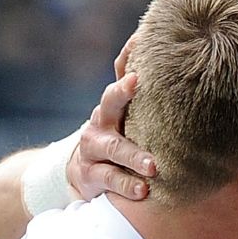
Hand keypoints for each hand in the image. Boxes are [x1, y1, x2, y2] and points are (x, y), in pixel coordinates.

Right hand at [67, 42, 156, 202]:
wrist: (84, 174)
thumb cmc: (117, 139)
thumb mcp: (126, 117)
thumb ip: (138, 91)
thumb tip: (153, 47)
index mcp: (114, 106)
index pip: (121, 78)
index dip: (126, 63)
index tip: (139, 57)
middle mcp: (101, 122)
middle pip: (109, 102)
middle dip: (122, 91)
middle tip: (136, 82)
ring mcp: (94, 149)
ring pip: (114, 148)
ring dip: (134, 156)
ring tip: (153, 167)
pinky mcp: (90, 175)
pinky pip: (110, 179)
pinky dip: (127, 185)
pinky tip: (143, 191)